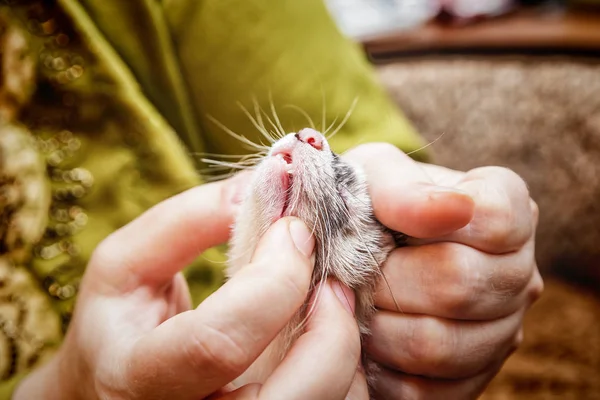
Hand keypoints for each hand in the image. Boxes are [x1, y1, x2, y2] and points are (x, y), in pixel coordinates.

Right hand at [14, 177, 362, 399]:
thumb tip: (262, 188)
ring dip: (343, 352)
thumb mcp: (127, 262)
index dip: (271, 281)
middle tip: (333, 284)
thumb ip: (187, 220)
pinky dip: (344, 370)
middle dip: (330, 335)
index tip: (294, 231)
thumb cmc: (121, 321)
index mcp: (138, 377)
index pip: (217, 342)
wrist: (116, 385)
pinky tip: (322, 333)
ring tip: (330, 303)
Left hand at [345, 143, 542, 398]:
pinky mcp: (472, 376)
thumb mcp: (376, 174)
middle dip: (390, 280)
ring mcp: (502, 329)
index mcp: (506, 208)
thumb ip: (403, 186)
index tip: (384, 220)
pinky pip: (427, 389)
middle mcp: (517, 272)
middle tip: (355, 272)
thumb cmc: (370, 201)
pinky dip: (383, 367)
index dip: (430, 221)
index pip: (497, 219)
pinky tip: (365, 338)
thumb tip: (450, 210)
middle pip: (461, 286)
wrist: (359, 247)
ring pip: (442, 345)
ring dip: (381, 326)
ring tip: (356, 305)